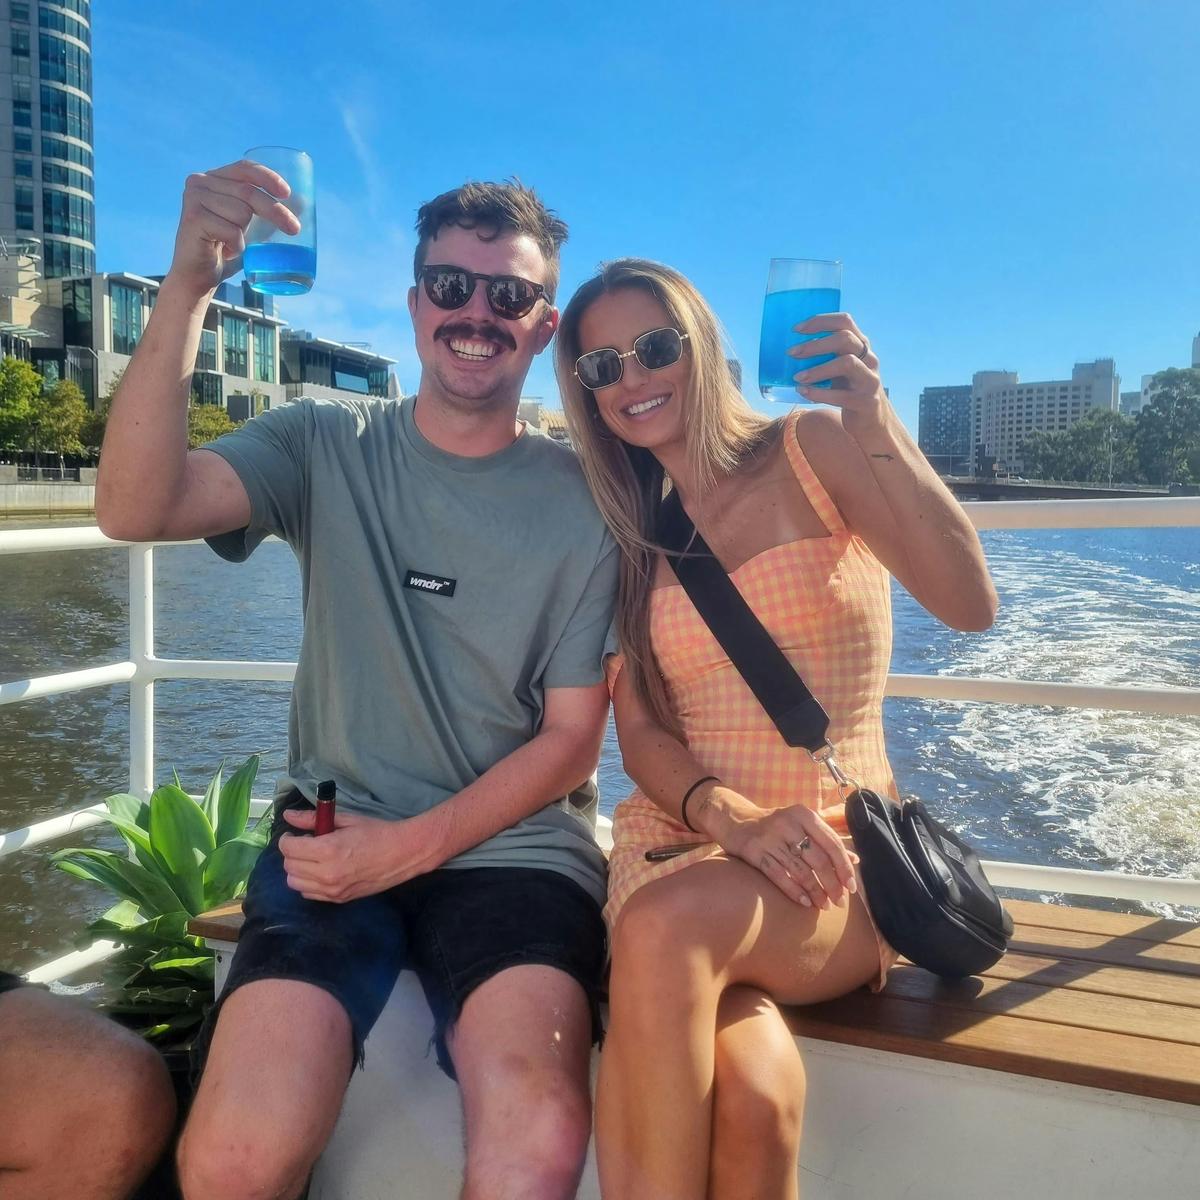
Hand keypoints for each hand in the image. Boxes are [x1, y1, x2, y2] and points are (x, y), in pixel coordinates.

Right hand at [166, 160, 300, 301]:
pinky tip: (225, 252)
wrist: (197, 276)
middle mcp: (200, 182)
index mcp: (214, 178)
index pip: (245, 168)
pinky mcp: (193, 219)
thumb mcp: (250, 227)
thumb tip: (304, 203)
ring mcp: (194, 198)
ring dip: (246, 235)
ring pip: (242, 213)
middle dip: (276, 212)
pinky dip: (236, 246)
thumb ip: (269, 213)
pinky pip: (232, 231)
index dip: (268, 177)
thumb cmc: (226, 249)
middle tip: (294, 229)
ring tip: (233, 244)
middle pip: (248, 193)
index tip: (287, 193)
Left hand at [278, 807, 436, 902]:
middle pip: (289, 866)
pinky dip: (308, 883)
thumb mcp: (346, 820)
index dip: (287, 839)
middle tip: (306, 844)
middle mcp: (327, 874)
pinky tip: (321, 871)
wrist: (404, 854)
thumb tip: (288, 817)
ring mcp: (333, 890)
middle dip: (292, 853)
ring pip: (294, 883)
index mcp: (328, 850)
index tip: (294, 834)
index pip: (289, 848)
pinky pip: (308, 894)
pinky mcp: (339, 899)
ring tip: (313, 859)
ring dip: (298, 869)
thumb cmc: (377, 832)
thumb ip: (313, 819)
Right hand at [720, 802, 857, 909]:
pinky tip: (805, 902)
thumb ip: (826, 840)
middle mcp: (788, 823)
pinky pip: (779, 876)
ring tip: (824, 906)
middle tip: (840, 902)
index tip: (852, 887)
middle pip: (818, 860)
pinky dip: (794, 891)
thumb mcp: (801, 825)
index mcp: (804, 815)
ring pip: (800, 871)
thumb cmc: (775, 825)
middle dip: (832, 885)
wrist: (734, 819)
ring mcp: (769, 837)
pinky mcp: (753, 851)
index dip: (844, 868)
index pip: (832, 844)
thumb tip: (855, 860)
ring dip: (815, 892)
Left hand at [789, 313, 889, 440]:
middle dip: (815, 344)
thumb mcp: (839, 368)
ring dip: (818, 369)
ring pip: (847, 363)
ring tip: (797, 377)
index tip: (796, 329)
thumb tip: (789, 350)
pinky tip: (802, 391)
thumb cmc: (848, 389)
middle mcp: (869, 358)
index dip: (820, 321)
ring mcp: (869, 379)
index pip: (845, 321)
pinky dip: (818, 393)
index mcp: (861, 345)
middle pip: (845, 339)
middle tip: (791, 353)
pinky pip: (841, 395)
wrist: (870, 419)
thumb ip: (824, 356)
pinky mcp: (865, 402)